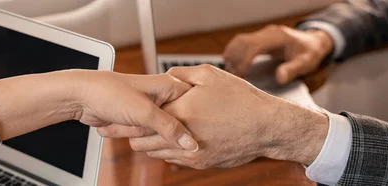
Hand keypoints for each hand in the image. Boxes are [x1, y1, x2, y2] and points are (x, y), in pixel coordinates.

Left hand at [0, 70, 198, 150]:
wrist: (80, 97)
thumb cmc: (109, 92)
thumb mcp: (145, 112)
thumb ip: (170, 128)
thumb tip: (191, 144)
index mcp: (170, 86)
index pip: (193, 108)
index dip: (190, 123)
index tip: (185, 132)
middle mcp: (163, 96)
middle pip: (175, 125)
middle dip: (155, 129)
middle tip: (138, 121)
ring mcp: (150, 109)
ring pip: (157, 133)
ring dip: (139, 132)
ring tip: (122, 118)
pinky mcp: (138, 120)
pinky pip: (143, 135)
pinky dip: (131, 135)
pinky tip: (117, 125)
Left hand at [125, 65, 328, 168]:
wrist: (267, 126)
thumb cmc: (241, 99)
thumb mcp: (209, 74)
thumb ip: (180, 74)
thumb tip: (164, 76)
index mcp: (180, 113)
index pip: (141, 121)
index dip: (128, 118)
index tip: (120, 114)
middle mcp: (182, 137)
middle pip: (142, 142)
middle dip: (133, 134)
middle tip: (127, 126)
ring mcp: (192, 154)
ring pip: (156, 153)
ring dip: (151, 143)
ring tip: (148, 132)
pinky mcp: (201, 163)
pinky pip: (174, 160)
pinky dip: (168, 150)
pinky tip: (170, 139)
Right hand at [223, 25, 332, 83]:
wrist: (313, 42)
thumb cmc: (309, 53)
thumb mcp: (306, 63)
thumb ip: (292, 70)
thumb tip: (279, 78)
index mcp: (278, 36)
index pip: (254, 45)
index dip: (244, 59)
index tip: (240, 74)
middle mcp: (268, 32)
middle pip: (243, 42)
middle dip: (235, 59)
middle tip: (233, 77)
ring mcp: (262, 34)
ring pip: (239, 41)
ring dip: (232, 55)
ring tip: (231, 72)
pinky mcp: (259, 38)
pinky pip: (241, 42)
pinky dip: (234, 52)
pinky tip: (232, 64)